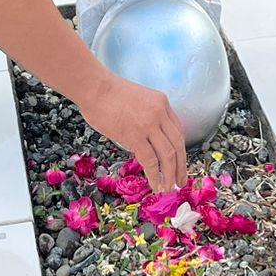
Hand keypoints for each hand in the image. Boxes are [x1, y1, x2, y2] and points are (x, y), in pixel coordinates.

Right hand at [75, 74, 188, 191]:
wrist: (94, 87)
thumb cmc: (108, 93)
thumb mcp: (138, 99)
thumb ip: (147, 115)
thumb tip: (146, 139)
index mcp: (162, 102)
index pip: (178, 131)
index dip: (180, 151)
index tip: (179, 163)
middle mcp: (160, 113)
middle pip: (178, 144)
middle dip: (181, 166)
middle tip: (180, 181)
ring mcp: (149, 124)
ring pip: (168, 155)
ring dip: (170, 175)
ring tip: (169, 188)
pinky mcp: (135, 135)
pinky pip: (150, 160)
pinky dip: (155, 176)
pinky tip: (155, 185)